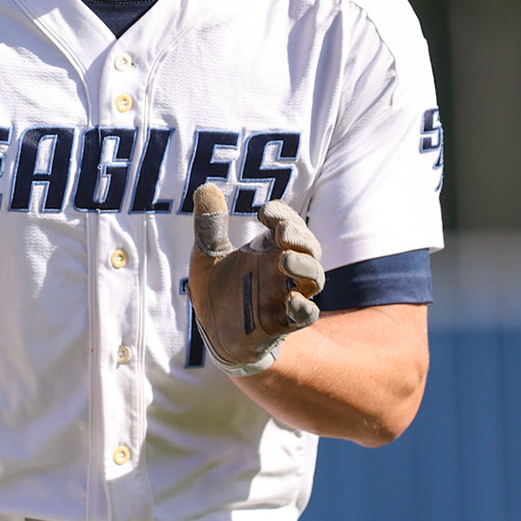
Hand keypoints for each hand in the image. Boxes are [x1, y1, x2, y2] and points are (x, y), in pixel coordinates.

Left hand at [188, 184, 323, 375]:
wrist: (211, 334)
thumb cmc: (215, 291)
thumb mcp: (206, 257)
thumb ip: (208, 227)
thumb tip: (206, 187)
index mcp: (266, 249)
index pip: (288, 223)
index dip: (283, 214)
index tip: (264, 213)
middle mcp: (281, 270)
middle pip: (309, 247)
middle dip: (300, 236)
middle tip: (281, 232)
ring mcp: (285, 295)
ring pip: (315, 278)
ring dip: (305, 266)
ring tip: (285, 260)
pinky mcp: (284, 323)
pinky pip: (307, 315)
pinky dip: (304, 308)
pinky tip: (290, 301)